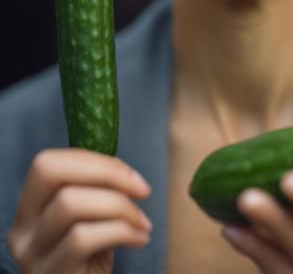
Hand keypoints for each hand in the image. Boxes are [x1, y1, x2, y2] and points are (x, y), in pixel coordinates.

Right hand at [6, 148, 151, 273]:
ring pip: (70, 203)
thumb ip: (93, 192)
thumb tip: (122, 169)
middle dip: (105, 172)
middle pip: (52, 172)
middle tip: (142, 190)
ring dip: (119, 206)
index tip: (130, 175)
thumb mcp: (88, 222)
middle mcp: (22, 228)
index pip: (49, 163)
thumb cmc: (91, 261)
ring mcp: (31, 254)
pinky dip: (121, 231)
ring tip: (142, 222)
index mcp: (30, 207)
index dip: (92, 159)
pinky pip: (83, 238)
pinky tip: (139, 238)